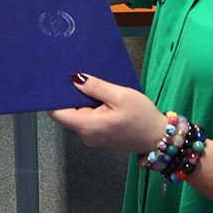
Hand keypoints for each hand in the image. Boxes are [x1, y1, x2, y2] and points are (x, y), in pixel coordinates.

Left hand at [48, 73, 166, 152]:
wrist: (158, 137)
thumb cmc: (142, 117)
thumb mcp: (120, 96)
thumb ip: (95, 87)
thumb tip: (74, 78)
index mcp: (88, 126)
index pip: (57, 113)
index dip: (53, 97)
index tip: (56, 80)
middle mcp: (86, 134)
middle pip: (67, 112)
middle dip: (70, 94)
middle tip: (76, 74)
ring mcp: (92, 136)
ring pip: (78, 113)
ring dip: (83, 99)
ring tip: (91, 82)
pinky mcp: (99, 134)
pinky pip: (88, 117)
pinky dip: (91, 105)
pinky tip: (100, 95)